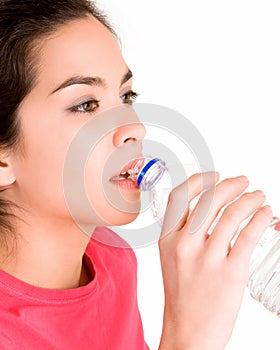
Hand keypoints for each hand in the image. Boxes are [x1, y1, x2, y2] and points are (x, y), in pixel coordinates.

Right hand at [158, 173, 271, 349]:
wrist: (188, 332)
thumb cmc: (183, 295)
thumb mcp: (173, 258)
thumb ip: (184, 233)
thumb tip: (210, 209)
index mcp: (167, 239)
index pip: (180, 197)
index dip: (200, 181)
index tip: (215, 175)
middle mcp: (184, 245)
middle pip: (209, 200)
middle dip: (230, 185)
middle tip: (243, 182)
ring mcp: (207, 258)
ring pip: (231, 214)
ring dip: (250, 199)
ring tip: (259, 196)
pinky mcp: (230, 272)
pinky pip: (248, 236)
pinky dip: (260, 218)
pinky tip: (265, 213)